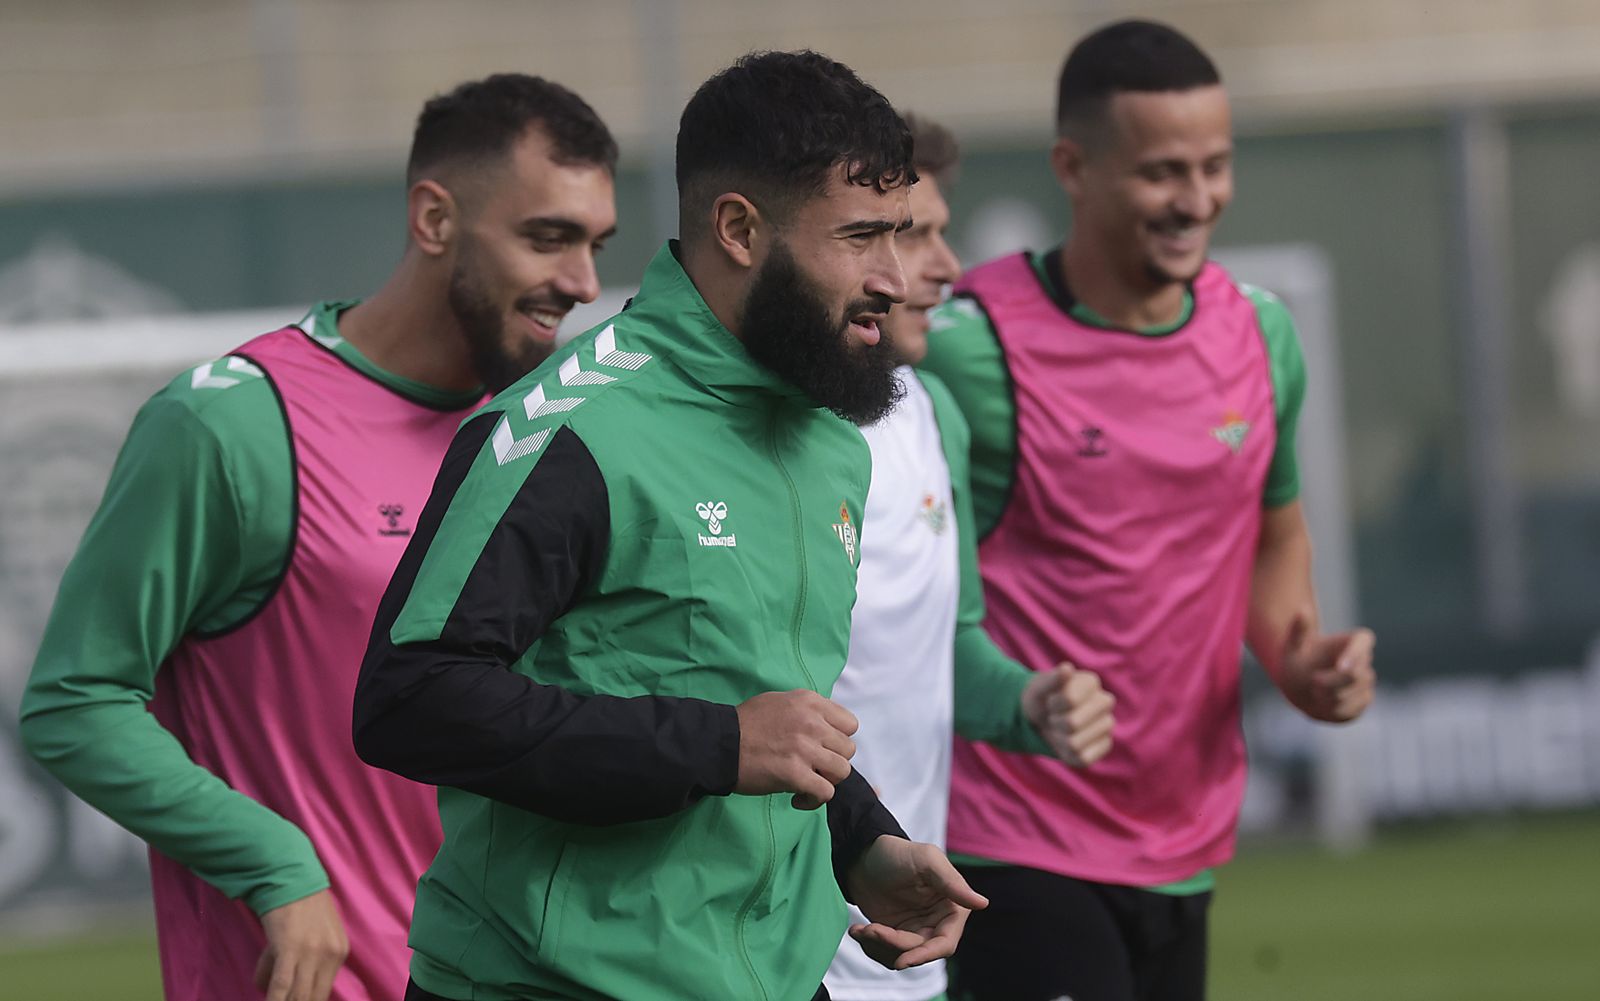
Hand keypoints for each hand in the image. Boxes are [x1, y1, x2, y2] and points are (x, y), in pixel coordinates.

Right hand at [254, 889, 348, 1000]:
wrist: (290, 877)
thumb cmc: (299, 906)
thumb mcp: (318, 935)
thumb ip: (309, 962)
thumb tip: (284, 990)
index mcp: (340, 952)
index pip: (323, 993)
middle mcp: (331, 954)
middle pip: (312, 998)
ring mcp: (312, 952)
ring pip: (297, 996)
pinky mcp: (290, 949)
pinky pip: (281, 986)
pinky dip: (274, 1000)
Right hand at [734, 689, 857, 809]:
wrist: (719, 743)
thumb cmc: (745, 724)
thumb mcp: (779, 701)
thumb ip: (806, 711)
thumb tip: (825, 726)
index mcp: (809, 702)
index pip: (850, 724)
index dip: (838, 739)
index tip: (823, 747)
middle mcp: (812, 723)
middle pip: (848, 749)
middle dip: (832, 761)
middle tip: (813, 767)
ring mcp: (805, 749)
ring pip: (842, 771)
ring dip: (826, 780)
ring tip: (808, 782)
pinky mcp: (795, 775)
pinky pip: (826, 793)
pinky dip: (814, 800)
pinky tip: (798, 798)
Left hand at [845, 836, 987, 969]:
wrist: (863, 856)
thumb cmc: (897, 853)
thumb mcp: (926, 860)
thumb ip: (952, 882)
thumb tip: (982, 903)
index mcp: (952, 907)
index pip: (945, 943)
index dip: (925, 955)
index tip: (902, 960)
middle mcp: (937, 922)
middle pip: (920, 952)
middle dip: (892, 945)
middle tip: (871, 931)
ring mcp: (915, 930)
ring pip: (901, 956)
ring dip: (878, 947)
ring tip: (860, 929)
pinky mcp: (895, 934)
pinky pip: (887, 954)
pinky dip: (871, 947)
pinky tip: (858, 930)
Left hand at [1021, 661, 1115, 765]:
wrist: (1043, 717)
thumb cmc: (1043, 699)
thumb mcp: (1039, 688)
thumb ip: (1052, 679)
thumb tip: (1067, 668)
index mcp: (1091, 682)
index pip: (1069, 700)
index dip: (1053, 704)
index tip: (1051, 701)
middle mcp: (1105, 702)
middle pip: (1072, 724)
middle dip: (1055, 723)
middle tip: (1054, 717)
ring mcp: (1107, 724)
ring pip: (1075, 743)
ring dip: (1059, 739)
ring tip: (1060, 729)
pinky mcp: (1105, 745)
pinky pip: (1083, 759)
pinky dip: (1068, 754)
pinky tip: (1068, 743)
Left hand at [1278, 615, 1375, 722]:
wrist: (1300, 683)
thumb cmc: (1298, 659)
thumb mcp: (1292, 645)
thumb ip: (1299, 630)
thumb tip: (1301, 609)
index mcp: (1353, 640)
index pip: (1363, 641)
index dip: (1355, 654)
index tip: (1341, 666)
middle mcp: (1364, 659)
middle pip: (1356, 674)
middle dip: (1333, 681)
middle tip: (1314, 682)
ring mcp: (1367, 680)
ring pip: (1355, 693)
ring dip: (1332, 696)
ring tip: (1315, 692)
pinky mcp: (1364, 700)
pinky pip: (1354, 709)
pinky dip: (1336, 709)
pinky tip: (1323, 703)